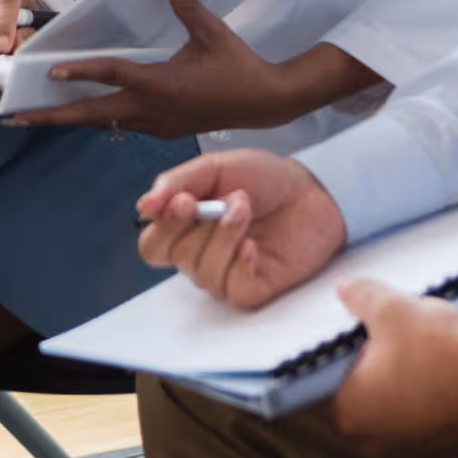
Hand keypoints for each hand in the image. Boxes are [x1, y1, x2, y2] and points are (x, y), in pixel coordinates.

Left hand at [7, 0, 290, 136]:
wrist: (267, 103)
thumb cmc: (239, 66)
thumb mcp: (213, 33)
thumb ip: (189, 6)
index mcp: (162, 85)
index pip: (113, 76)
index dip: (81, 71)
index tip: (51, 70)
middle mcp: (153, 110)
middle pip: (93, 114)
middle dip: (53, 116)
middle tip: (16, 118)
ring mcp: (157, 125)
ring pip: (104, 123)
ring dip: (71, 119)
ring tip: (38, 118)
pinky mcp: (163, 130)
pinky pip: (122, 125)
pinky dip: (98, 119)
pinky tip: (84, 112)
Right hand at [135, 149, 347, 308]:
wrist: (312, 190)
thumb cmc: (265, 179)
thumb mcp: (216, 167)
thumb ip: (177, 181)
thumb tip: (144, 205)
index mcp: (185, 227)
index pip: (153, 244)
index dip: (163, 227)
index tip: (183, 200)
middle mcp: (200, 255)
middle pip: (174, 258)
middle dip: (196, 227)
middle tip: (223, 198)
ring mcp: (225, 274)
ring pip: (203, 273)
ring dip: (224, 237)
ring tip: (245, 207)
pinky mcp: (252, 289)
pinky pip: (231, 290)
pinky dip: (239, 265)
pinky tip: (253, 245)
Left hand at [327, 279, 457, 457]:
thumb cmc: (445, 349)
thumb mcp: (392, 307)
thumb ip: (359, 296)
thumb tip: (344, 290)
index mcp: (350, 412)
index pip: (326, 377)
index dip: (341, 348)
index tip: (356, 330)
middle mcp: (376, 440)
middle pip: (362, 392)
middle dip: (373, 363)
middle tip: (389, 335)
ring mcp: (413, 450)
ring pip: (396, 406)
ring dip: (404, 382)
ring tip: (422, 350)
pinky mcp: (446, 449)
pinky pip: (427, 417)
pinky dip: (432, 397)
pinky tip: (444, 371)